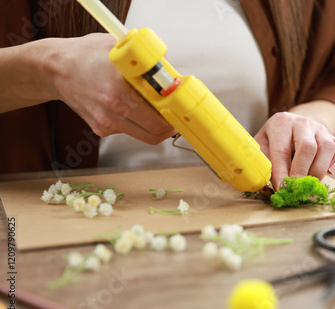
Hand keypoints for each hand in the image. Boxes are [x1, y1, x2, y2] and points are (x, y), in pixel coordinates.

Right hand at [48, 33, 175, 143]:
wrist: (55, 69)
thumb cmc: (87, 56)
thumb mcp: (119, 50)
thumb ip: (147, 64)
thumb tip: (171, 75)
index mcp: (120, 87)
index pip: (159, 112)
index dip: (174, 113)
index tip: (181, 109)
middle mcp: (113, 108)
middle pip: (156, 132)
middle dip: (170, 125)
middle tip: (175, 115)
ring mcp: (107, 122)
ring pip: (145, 136)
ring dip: (156, 127)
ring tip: (158, 112)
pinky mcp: (101, 129)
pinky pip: (129, 131)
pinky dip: (137, 123)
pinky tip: (131, 108)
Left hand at [254, 111, 334, 187]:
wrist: (293, 125)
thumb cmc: (274, 139)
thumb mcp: (262, 144)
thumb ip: (262, 159)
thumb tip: (263, 180)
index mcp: (281, 123)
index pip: (281, 150)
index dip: (281, 172)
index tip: (281, 187)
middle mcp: (302, 123)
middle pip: (307, 147)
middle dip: (301, 172)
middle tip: (296, 188)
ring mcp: (320, 128)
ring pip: (327, 148)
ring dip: (318, 170)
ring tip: (309, 183)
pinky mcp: (333, 136)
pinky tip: (331, 172)